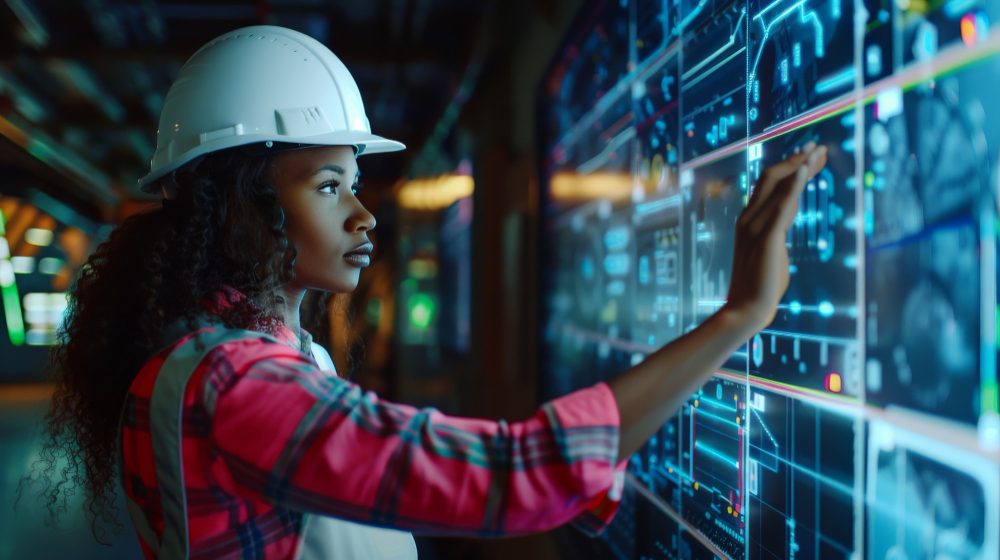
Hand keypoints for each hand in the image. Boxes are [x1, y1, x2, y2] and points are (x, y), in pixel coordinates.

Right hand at [722, 143, 827, 332]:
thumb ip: (777, 226)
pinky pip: (781, 207)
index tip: (808, 155)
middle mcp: (749, 217)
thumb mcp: (771, 246)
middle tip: (817, 147)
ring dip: (800, 167)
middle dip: (796, 159)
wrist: (748, 306)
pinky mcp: (766, 238)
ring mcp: (755, 227)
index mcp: (748, 219)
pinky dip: (793, 187)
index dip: (789, 166)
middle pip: (772, 178)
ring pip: (778, 186)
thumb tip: (789, 211)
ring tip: (818, 154)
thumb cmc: (762, 282)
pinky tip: (804, 172)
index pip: (769, 184)